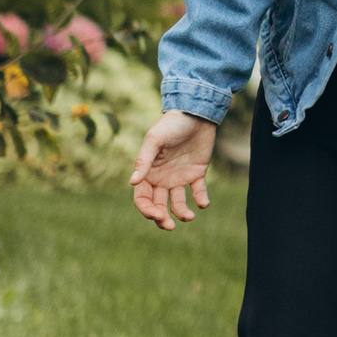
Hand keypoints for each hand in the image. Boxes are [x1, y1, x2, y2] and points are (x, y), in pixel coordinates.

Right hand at [130, 110, 215, 229]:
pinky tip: (203, 203)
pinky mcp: (196, 173)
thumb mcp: (154, 140)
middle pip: (158, 206)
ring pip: (177, 203)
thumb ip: (143, 161)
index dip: (147, 210)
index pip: (142, 198)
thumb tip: (132, 182)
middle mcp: (162, 178)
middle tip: (170, 225)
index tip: (157, 215)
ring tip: (189, 217)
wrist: (196, 112)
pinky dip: (200, 200)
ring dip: (181, 213)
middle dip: (162, 218)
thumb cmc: (171, 124)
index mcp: (148, 172)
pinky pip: (198, 192)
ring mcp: (179, 177)